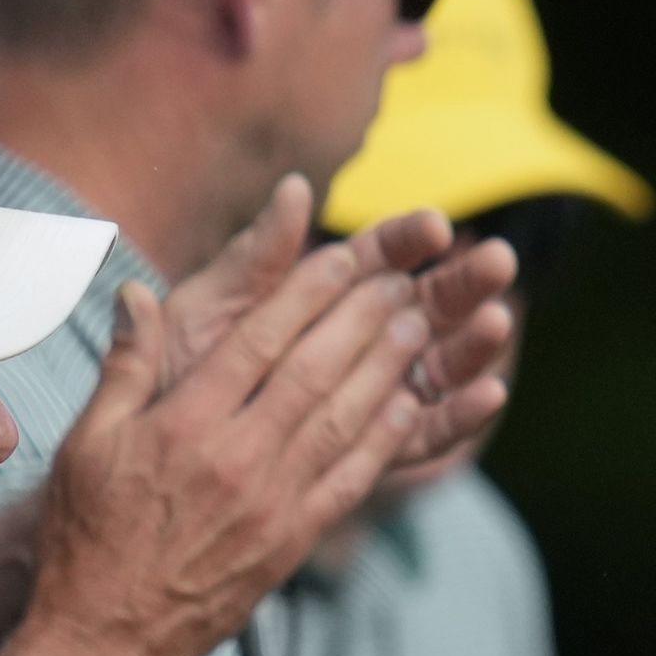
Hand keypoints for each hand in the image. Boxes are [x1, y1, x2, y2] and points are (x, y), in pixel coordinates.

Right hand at [20, 223, 447, 655]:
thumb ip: (126, 366)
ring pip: (342, 417)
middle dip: (362, 317)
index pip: (259, 340)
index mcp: (184, 425)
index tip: (344, 254)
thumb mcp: (88, 442)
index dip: (308, 291)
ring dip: (386, 366)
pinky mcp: (294, 539)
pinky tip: (410, 402)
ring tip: (418, 320)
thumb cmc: (89, 532)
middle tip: (401, 275)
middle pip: (314, 370)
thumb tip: (136, 291)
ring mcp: (272, 501)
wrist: (108, 636)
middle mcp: (236, 458)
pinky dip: (385, 438)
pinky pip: (351, 478)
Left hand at [160, 176, 518, 478]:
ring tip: (497, 321)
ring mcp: (373, 394)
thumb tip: (294, 189)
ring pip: (436, 365)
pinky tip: (491, 395)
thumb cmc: (176, 376)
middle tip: (498, 260)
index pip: (376, 256)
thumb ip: (254, 258)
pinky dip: (460, 416)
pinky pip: (426, 433)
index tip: (435, 227)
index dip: (407, 239)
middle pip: (422, 304)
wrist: (156, 466)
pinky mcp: (378, 450)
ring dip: (471, 343)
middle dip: (462, 282)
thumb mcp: (206, 310)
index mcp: (317, 295)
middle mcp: (356, 341)